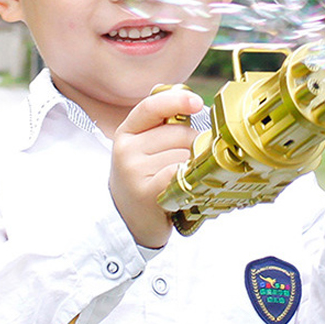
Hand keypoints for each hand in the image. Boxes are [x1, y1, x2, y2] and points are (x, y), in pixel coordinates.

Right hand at [109, 87, 202, 248]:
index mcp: (126, 132)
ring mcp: (133, 171)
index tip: (198, 102)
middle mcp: (126, 149)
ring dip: (193, 166)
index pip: (151, 106)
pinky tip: (185, 187)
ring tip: (182, 180)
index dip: (177, 100)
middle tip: (186, 164)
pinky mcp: (145, 192)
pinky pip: (179, 173)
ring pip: (184, 154)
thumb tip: (197, 105)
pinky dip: (189, 178)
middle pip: (179, 133)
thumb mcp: (146, 149)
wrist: (129, 223)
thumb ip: (164, 127)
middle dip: (194, 144)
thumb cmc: (146, 180)